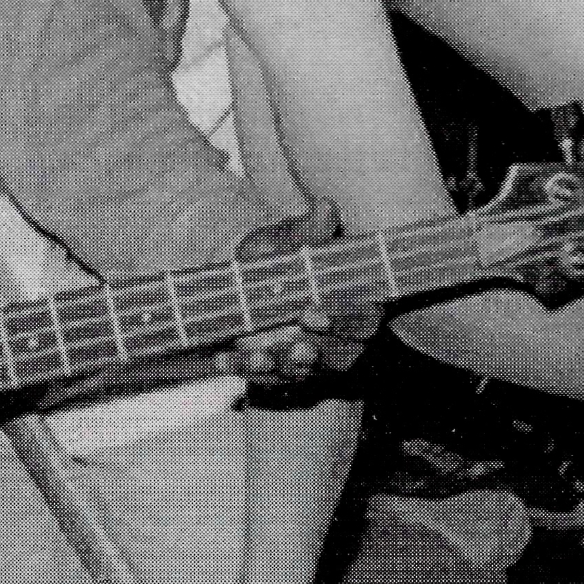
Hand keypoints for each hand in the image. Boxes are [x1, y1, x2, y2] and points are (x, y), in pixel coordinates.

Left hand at [213, 201, 382, 383]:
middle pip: (339, 355)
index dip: (342, 320)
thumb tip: (324, 206)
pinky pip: (263, 376)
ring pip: (302, 371)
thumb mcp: (289, 240)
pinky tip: (222, 361)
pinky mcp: (277, 370)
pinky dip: (243, 369)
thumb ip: (309, 232)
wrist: (251, 278)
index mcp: (353, 302)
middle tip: (297, 347)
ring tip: (260, 358)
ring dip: (281, 367)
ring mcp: (308, 358)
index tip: (313, 313)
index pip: (361, 319)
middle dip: (317, 353)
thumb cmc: (281, 254)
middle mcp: (337, 337)